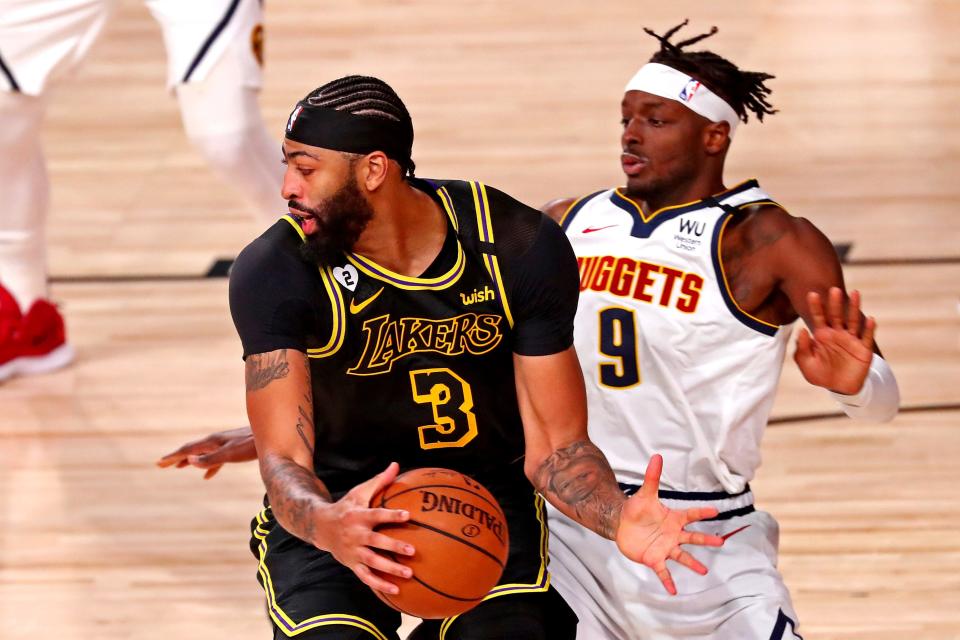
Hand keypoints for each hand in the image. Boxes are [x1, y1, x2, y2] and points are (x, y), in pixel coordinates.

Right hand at [156, 427, 256, 478]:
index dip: (173, 457)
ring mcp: (224, 445)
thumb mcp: (229, 454)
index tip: (159, 463)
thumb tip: (188, 462)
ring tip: (178, 467)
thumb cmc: (251, 446)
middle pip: (191, 450)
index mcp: (212, 442)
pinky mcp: (233, 449)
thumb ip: (210, 459)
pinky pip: (214, 459)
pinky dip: (207, 467)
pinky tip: (207, 476)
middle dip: (176, 457)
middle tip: (161, 464)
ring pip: (202, 454)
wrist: (270, 436)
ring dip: (189, 461)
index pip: (187, 450)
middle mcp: (215, 441)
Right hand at [320, 462, 415, 594]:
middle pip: (375, 542)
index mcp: (358, 516)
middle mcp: (355, 535)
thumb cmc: (347, 507)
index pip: (376, 515)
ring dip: (390, 569)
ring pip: (372, 563)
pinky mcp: (352, 564)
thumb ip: (379, 481)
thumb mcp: (359, 492)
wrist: (320, 527)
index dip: (391, 515)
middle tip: (412, 550)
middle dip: (393, 546)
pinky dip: (379, 585)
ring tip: (409, 574)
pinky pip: (366, 577)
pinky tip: (396, 590)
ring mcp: (353, 552)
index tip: (407, 515)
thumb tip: (396, 464)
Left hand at [615, 455, 724, 594]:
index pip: (691, 515)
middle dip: (706, 540)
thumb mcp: (645, 493)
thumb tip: (657, 456)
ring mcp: (665, 547)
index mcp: (673, 518)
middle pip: (692, 537)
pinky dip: (668, 580)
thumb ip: (652, 477)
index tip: (714, 511)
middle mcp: (673, 534)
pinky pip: (663, 571)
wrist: (622, 525)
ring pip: (682, 556)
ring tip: (703, 571)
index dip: (701, 513)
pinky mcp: (654, 558)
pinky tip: (674, 591)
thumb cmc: (636, 509)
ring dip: (692, 564)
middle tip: (721, 542)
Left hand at [794, 287, 874, 394]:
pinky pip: (866, 337)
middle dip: (835, 302)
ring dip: (855, 307)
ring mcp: (851, 340)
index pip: (818, 317)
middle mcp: (837, 334)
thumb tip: (801, 331)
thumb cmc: (821, 374)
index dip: (815, 306)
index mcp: (822, 335)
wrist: (840, 388)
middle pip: (836, 314)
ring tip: (855, 293)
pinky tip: (869, 319)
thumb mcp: (806, 364)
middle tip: (834, 289)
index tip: (811, 293)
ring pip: (853, 321)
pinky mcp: (863, 349)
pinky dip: (868, 328)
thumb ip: (801, 349)